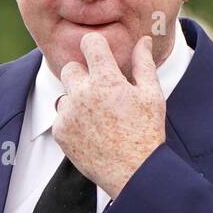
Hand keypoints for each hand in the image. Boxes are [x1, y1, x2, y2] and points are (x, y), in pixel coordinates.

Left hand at [54, 31, 165, 199]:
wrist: (133, 172)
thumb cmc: (146, 133)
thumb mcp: (151, 95)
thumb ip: (143, 64)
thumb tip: (143, 41)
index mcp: (106, 79)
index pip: (89, 43)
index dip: (94, 46)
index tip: (99, 54)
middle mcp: (83, 93)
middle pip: (70, 68)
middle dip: (83, 76)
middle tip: (101, 94)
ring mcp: (69, 114)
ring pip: (65, 94)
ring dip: (77, 101)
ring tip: (98, 118)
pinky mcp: (60, 132)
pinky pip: (61, 117)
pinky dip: (72, 123)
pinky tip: (91, 133)